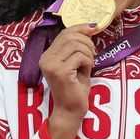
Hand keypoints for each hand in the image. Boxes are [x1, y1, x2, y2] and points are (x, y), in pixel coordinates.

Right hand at [39, 24, 96, 138]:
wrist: (70, 111)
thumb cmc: (74, 89)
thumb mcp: (75, 64)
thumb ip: (76, 48)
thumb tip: (88, 28)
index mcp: (47, 56)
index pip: (63, 33)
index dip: (80, 27)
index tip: (94, 27)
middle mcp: (45, 59)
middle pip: (70, 36)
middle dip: (87, 42)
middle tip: (93, 55)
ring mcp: (51, 65)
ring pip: (76, 45)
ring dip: (88, 54)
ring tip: (88, 65)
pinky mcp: (60, 72)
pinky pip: (79, 57)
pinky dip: (88, 62)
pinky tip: (86, 71)